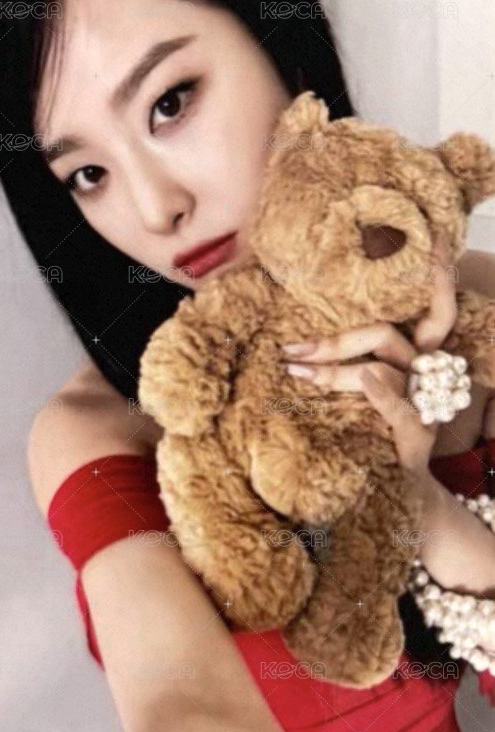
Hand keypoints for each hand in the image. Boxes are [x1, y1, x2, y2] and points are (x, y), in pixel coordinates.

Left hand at [281, 234, 457, 474]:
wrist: (403, 493)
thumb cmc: (379, 435)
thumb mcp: (370, 392)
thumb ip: (355, 361)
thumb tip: (307, 336)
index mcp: (419, 357)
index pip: (438, 308)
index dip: (441, 276)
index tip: (437, 239)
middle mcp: (425, 373)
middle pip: (382, 335)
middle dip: (333, 339)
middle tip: (290, 349)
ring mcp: (423, 402)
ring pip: (379, 366)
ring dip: (334, 369)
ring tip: (295, 371)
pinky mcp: (417, 432)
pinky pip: (398, 404)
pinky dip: (380, 390)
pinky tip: (364, 380)